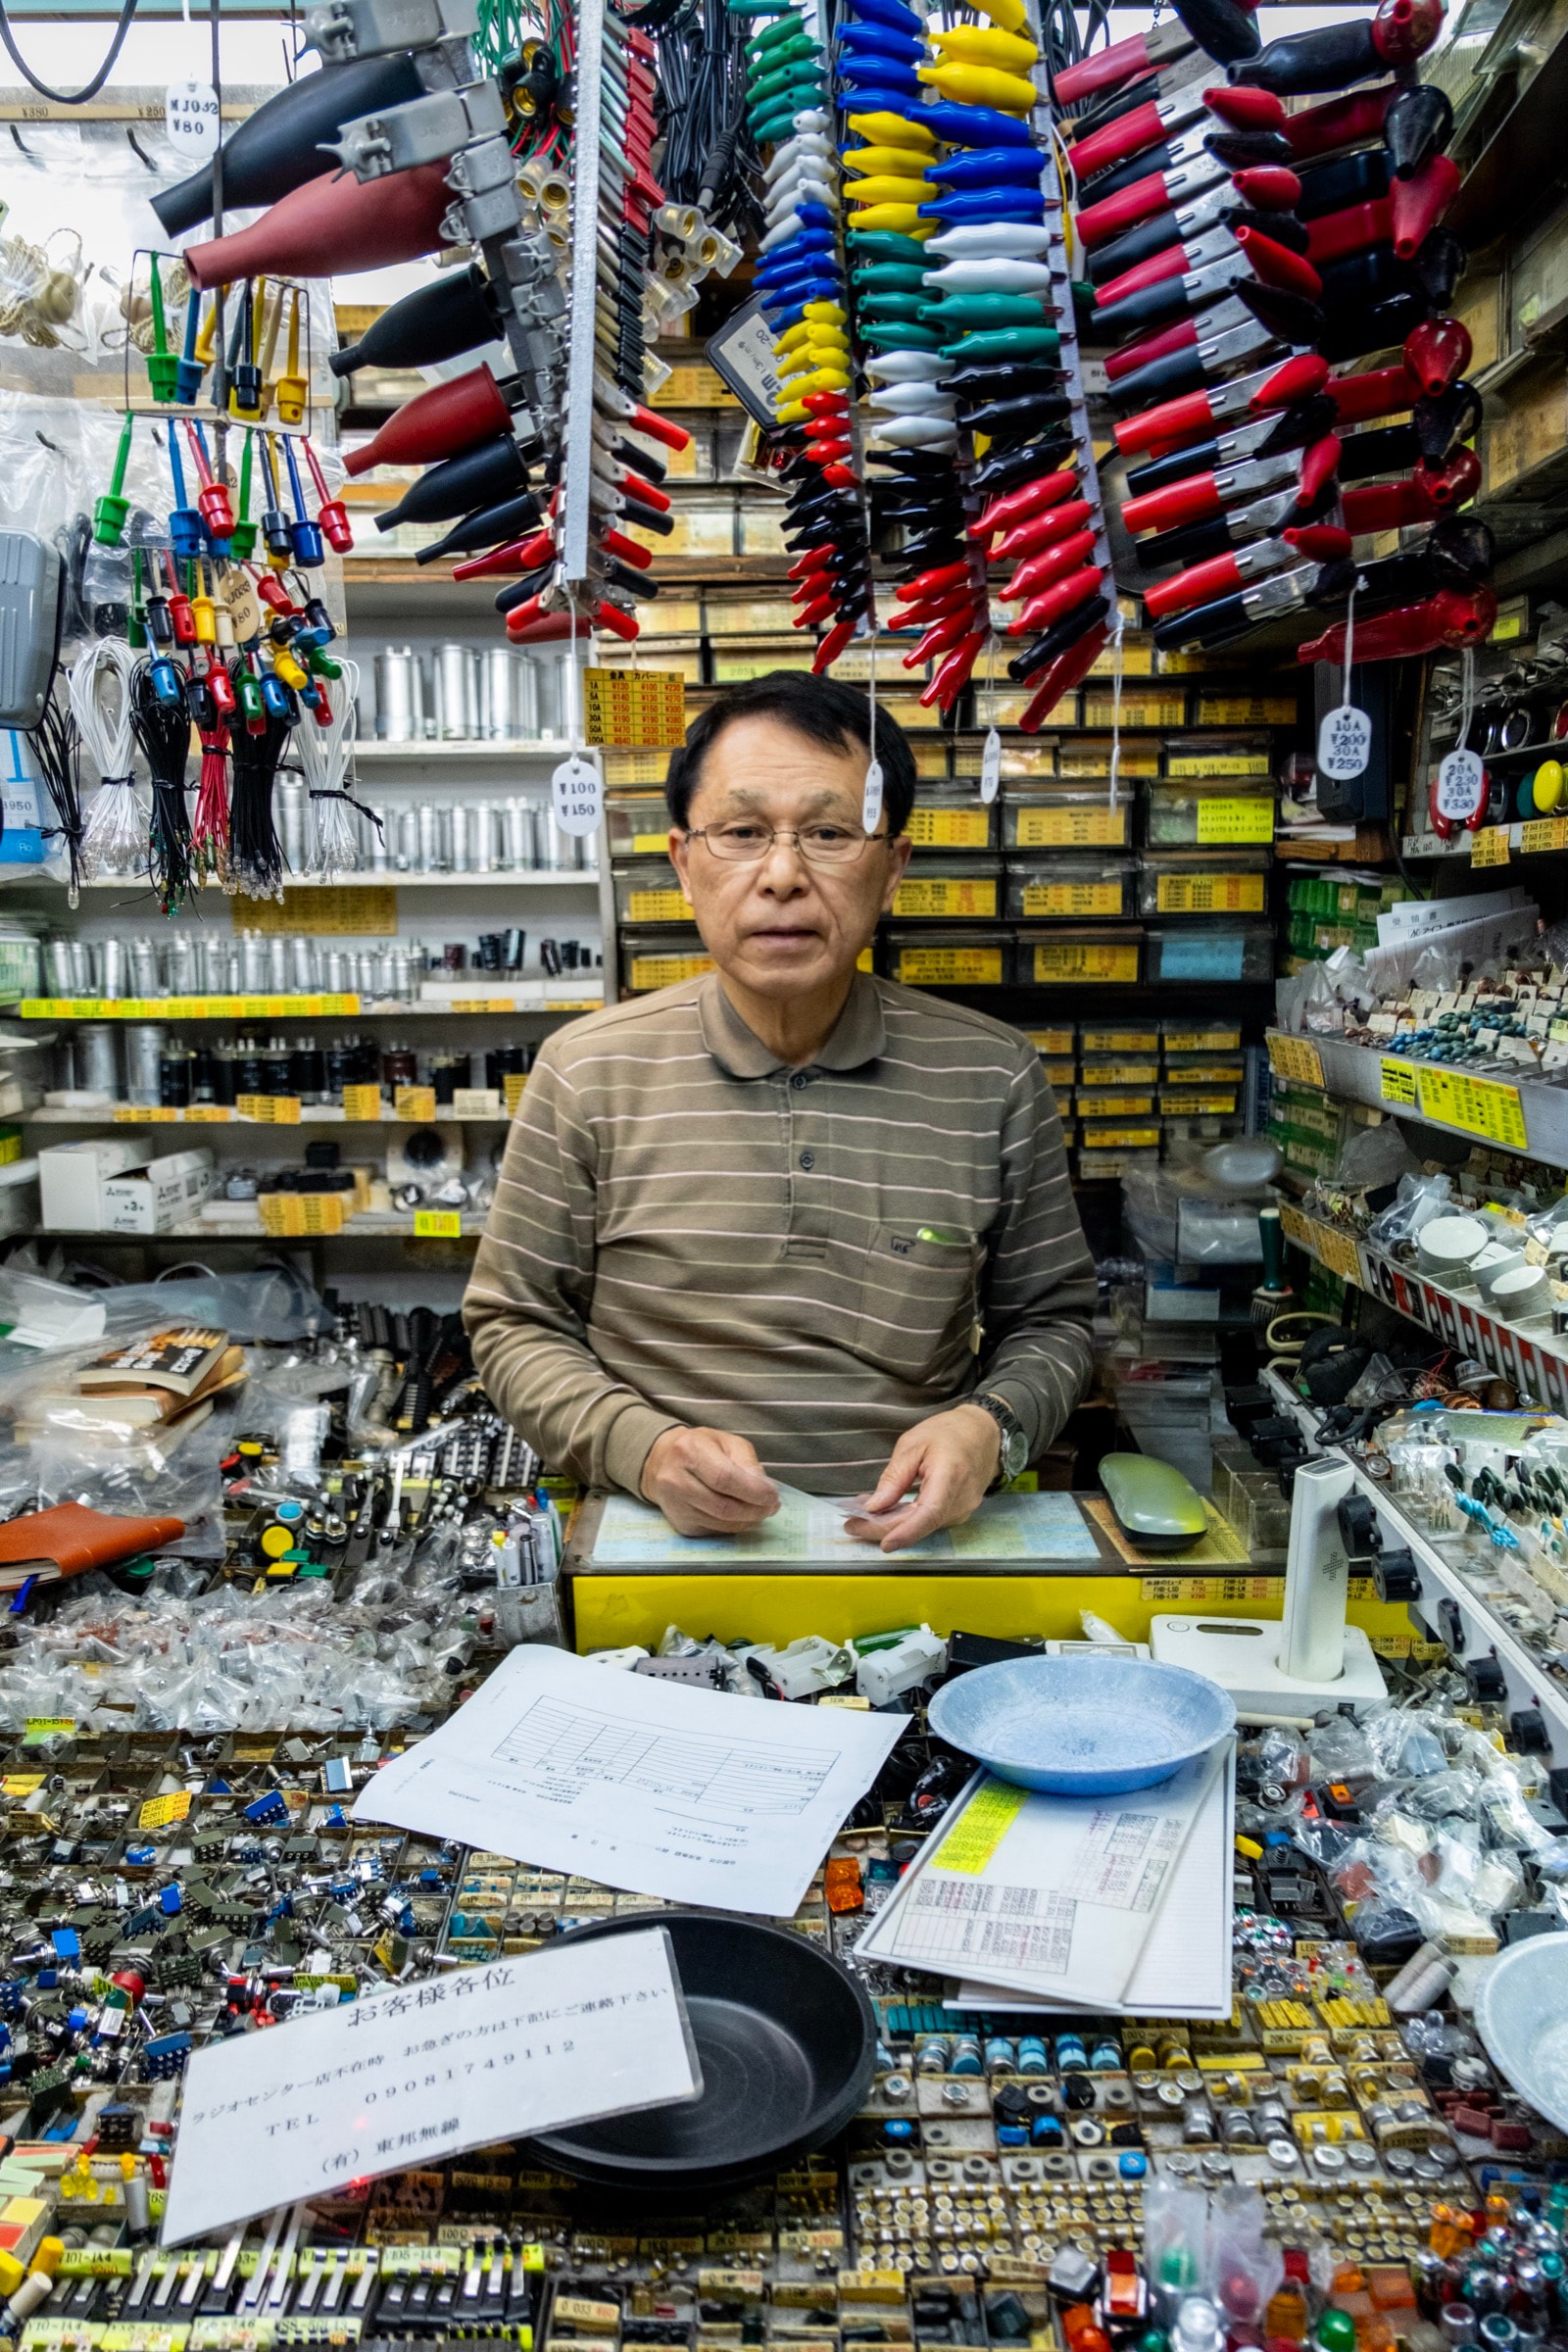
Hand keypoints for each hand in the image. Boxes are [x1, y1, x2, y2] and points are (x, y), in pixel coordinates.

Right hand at [641, 1425, 780, 1535]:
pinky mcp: (680, 1524)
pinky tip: (741, 1515)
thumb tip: (763, 1488)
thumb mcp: (726, 1442)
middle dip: (754, 1510)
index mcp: (689, 1451)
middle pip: (723, 1506)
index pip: (724, 1478)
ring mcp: (675, 1506)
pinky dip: (734, 1526)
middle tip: (771, 1506)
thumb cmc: (700, 1448)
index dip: (753, 1491)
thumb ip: (747, 1461)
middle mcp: (676, 1480)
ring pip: (721, 1523)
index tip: (772, 1495)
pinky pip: (715, 1531)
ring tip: (759, 1510)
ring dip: (747, 1520)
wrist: (663, 1463)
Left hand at [843, 1403, 999, 1552]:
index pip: (929, 1513)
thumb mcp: (913, 1444)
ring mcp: (963, 1509)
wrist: (983, 1431)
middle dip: (883, 1529)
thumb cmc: (949, 1432)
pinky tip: (887, 1513)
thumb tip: (875, 1507)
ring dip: (893, 1525)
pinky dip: (907, 1520)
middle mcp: (961, 1500)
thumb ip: (894, 1477)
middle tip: (852, 1526)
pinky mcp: (960, 1512)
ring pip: (923, 1525)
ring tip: (862, 1518)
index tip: (885, 1544)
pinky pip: (929, 1521)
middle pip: (920, 1524)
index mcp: (951, 1476)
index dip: (907, 1532)